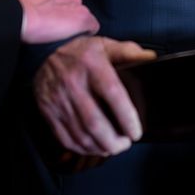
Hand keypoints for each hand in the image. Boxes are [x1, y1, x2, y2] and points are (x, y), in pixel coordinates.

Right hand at [0, 0, 98, 43]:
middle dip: (62, 7)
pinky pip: (90, 24)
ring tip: (56, 30)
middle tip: (48, 19)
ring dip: (71, 20)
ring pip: (79, 11)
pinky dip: (84, 30)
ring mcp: (75, 1)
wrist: (16, 15)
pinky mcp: (83, 18)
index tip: (40, 5)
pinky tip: (72, 36)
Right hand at [34, 35, 155, 156]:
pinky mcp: (48, 111)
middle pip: (95, 123)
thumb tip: (151, 58)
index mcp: (91, 65)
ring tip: (112, 147)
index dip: (127, 117)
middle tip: (125, 143)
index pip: (113, 94)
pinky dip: (82, 149)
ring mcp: (58, 100)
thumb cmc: (78, 51)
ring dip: (100, 148)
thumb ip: (128, 52)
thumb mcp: (105, 45)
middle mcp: (72, 83)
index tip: (136, 131)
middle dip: (114, 141)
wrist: (43, 51)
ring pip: (81, 135)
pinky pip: (65, 138)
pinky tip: (93, 147)